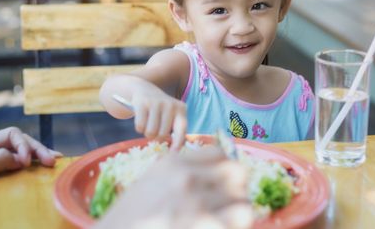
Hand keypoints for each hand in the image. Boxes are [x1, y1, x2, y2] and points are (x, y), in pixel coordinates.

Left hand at [0, 127, 60, 226]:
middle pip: (24, 144)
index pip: (12, 134)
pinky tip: (48, 173)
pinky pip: (26, 173)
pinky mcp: (7, 181)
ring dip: (42, 159)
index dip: (23, 144)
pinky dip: (38, 172)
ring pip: (28, 157)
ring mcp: (3, 167)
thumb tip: (23, 158)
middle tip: (52, 160)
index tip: (26, 161)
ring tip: (57, 162)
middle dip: (39, 150)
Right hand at [96, 146, 252, 228]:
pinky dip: (236, 224)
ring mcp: (197, 204)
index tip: (221, 180)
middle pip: (236, 171)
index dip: (224, 166)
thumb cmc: (132, 214)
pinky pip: (240, 218)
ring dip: (237, 209)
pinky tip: (222, 226)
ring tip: (226, 217)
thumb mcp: (152, 179)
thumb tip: (213, 170)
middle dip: (236, 185)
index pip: (219, 153)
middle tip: (227, 200)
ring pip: (243, 199)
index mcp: (174, 162)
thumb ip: (181, 170)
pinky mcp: (206, 225)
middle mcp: (188, 178)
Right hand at [131, 88, 186, 150]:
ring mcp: (156, 102)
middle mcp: (170, 104)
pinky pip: (140, 126)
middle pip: (162, 134)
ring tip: (148, 125)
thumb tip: (174, 153)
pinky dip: (139, 128)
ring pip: (151, 132)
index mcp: (181, 109)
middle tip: (155, 130)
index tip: (174, 153)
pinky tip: (141, 120)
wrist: (145, 89)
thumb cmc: (161, 110)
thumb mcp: (172, 115)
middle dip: (156, 136)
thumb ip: (176, 130)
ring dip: (147, 133)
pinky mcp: (143, 103)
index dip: (178, 143)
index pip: (182, 129)